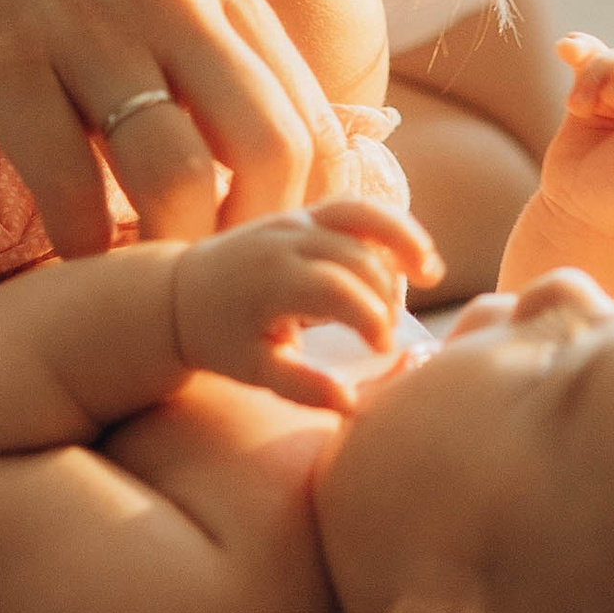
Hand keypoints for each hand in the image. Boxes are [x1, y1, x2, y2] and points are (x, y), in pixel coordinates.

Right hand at [0, 0, 345, 258]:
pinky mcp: (4, 62)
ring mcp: (89, 31)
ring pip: (177, 175)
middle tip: (220, 288)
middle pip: (270, 154)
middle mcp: (174, 5)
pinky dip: (83, 240)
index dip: (310, 219)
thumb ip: (228, 55)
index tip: (275, 265)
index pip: (316, 129)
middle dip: (256, 243)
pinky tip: (77, 255)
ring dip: (171, 251)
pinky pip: (67, 181)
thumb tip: (292, 163)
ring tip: (151, 284)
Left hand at [170, 185, 444, 410]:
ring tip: (431, 274)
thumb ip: (303, 387)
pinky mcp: (307, 213)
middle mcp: (287, 239)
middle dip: (385, 299)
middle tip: (388, 339)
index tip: (382, 351)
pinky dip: (390, 223)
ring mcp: (298, 220)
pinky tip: (414, 253)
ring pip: (364, 219)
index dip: (371, 319)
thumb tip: (353, 404)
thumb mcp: (255, 371)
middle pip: (359, 259)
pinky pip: (356, 208)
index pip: (339, 290)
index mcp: (273, 280)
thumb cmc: (221, 340)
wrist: (182, 293)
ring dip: (403, 243)